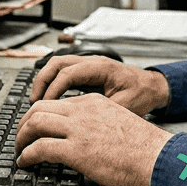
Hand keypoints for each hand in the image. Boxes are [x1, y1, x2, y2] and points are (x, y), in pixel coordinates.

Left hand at [14, 94, 173, 185]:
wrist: (159, 158)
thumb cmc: (146, 149)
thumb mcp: (119, 124)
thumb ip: (99, 125)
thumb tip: (87, 140)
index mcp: (94, 102)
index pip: (57, 103)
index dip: (40, 116)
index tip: (36, 128)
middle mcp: (83, 110)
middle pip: (39, 108)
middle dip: (24, 123)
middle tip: (21, 138)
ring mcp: (78, 129)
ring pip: (34, 123)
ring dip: (21, 138)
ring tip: (19, 150)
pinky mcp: (76, 150)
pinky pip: (39, 148)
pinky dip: (26, 155)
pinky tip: (25, 162)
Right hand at [30, 55, 171, 115]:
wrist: (153, 87)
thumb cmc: (141, 95)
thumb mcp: (124, 107)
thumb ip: (101, 112)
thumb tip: (79, 123)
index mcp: (101, 67)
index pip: (68, 73)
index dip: (53, 90)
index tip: (44, 107)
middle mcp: (93, 61)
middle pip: (57, 64)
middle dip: (42, 82)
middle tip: (33, 103)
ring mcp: (89, 64)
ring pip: (57, 65)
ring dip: (44, 81)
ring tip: (36, 101)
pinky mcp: (87, 71)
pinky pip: (63, 71)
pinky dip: (52, 82)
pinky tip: (48, 98)